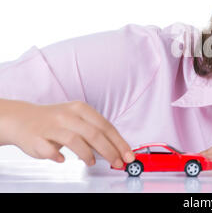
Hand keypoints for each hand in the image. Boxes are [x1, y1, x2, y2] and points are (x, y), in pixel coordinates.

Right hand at [0, 99, 134, 167]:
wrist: (23, 118)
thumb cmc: (56, 120)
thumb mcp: (78, 119)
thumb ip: (96, 132)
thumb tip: (117, 149)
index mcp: (81, 109)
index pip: (106, 126)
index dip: (119, 142)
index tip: (128, 155)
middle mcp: (67, 115)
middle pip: (94, 134)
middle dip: (109, 151)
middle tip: (117, 163)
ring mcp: (51, 126)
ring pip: (74, 141)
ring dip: (87, 154)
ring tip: (92, 162)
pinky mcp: (37, 138)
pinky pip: (49, 150)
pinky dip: (57, 156)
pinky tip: (63, 159)